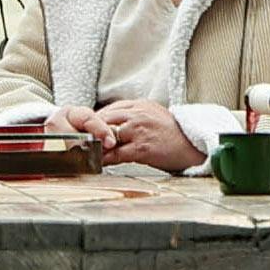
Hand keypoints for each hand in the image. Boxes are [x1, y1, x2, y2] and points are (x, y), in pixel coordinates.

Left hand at [64, 98, 198, 172]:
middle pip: (103, 120)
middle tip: (76, 142)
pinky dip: (104, 159)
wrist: (193, 147)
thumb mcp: (154, 116)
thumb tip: (115, 126)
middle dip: (89, 132)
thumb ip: (135, 117)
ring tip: (83, 153)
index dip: (95, 122)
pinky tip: (96, 163)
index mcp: (139, 105)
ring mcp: (139, 130)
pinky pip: (116, 154)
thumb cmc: (173, 135)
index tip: (85, 131)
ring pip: (107, 136)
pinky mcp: (142, 148)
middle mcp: (138, 114)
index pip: (109, 110)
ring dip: (94, 146)